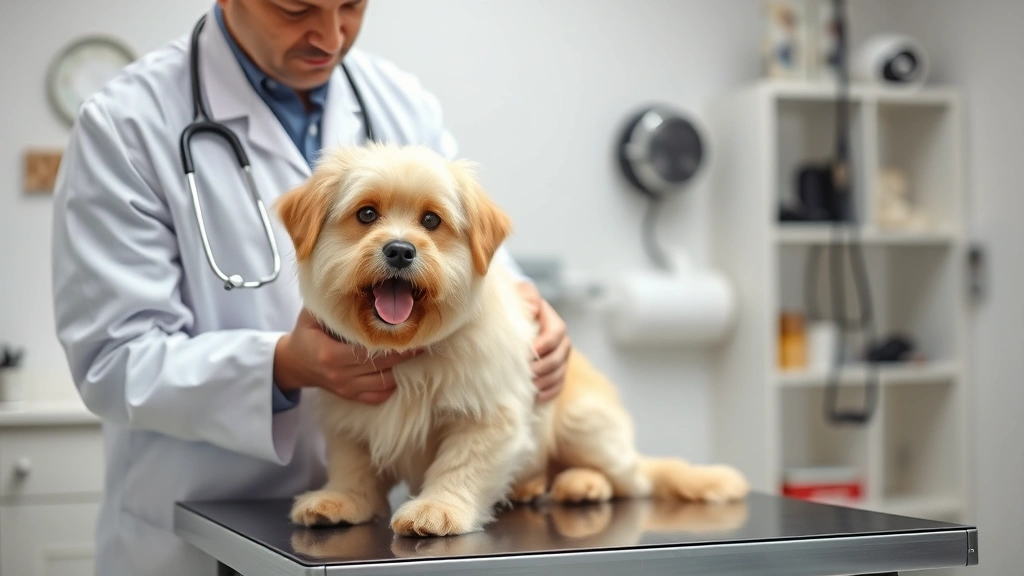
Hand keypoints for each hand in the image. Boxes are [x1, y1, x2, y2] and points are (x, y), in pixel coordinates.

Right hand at [274, 309, 420, 403]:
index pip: (369, 351)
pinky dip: (392, 385)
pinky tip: (403, 372)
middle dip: (405, 355)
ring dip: (403, 371)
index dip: (393, 343)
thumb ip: (331, 305)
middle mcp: (340, 375)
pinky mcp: (350, 395)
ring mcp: (346, 388)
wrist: (293, 364)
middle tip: (423, 342)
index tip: (411, 333)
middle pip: (382, 367)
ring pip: (384, 384)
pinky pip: (378, 396)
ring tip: (418, 355)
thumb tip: (354, 285)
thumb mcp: (312, 316)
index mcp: (330, 355)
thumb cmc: (305, 334)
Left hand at [518, 282, 570, 402]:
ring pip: (560, 372)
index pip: (556, 334)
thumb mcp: (521, 295)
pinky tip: (537, 397)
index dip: (545, 344)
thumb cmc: (517, 306)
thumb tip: (534, 307)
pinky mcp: (556, 371)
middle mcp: (561, 341)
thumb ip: (528, 295)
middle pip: (560, 357)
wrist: (516, 320)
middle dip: (544, 367)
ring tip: (531, 387)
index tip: (530, 353)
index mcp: (553, 322)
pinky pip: (559, 384)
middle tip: (527, 373)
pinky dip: (550, 392)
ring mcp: (560, 358)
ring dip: (546, 381)